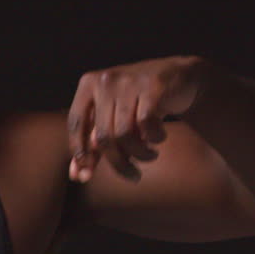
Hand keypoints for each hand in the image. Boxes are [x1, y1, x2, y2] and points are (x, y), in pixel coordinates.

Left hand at [67, 55, 205, 182]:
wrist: (178, 77)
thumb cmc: (139, 102)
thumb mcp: (113, 119)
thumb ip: (94, 145)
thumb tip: (77, 176)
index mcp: (88, 84)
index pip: (76, 123)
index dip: (79, 152)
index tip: (86, 175)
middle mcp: (105, 80)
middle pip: (102, 136)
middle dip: (118, 163)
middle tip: (133, 176)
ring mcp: (128, 81)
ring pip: (124, 134)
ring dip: (140, 154)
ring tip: (150, 156)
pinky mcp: (152, 86)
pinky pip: (146, 124)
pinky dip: (154, 137)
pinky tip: (159, 138)